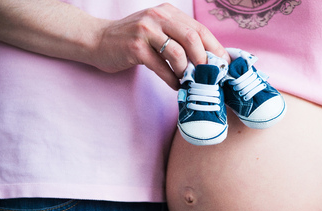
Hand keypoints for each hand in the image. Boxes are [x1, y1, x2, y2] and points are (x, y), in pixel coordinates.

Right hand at [91, 3, 227, 88]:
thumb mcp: (158, 31)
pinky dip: (172, 79)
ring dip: (187, 72)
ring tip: (189, 82)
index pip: (199, 29)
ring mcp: (146, 30)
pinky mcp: (135, 47)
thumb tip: (207, 61)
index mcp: (168, 12)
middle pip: (193, 38)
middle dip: (205, 60)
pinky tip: (175, 86)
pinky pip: (161, 67)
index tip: (224, 65)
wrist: (97, 40)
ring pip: (178, 52)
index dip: (215, 48)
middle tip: (210, 77)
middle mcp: (158, 16)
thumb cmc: (133, 40)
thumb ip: (179, 40)